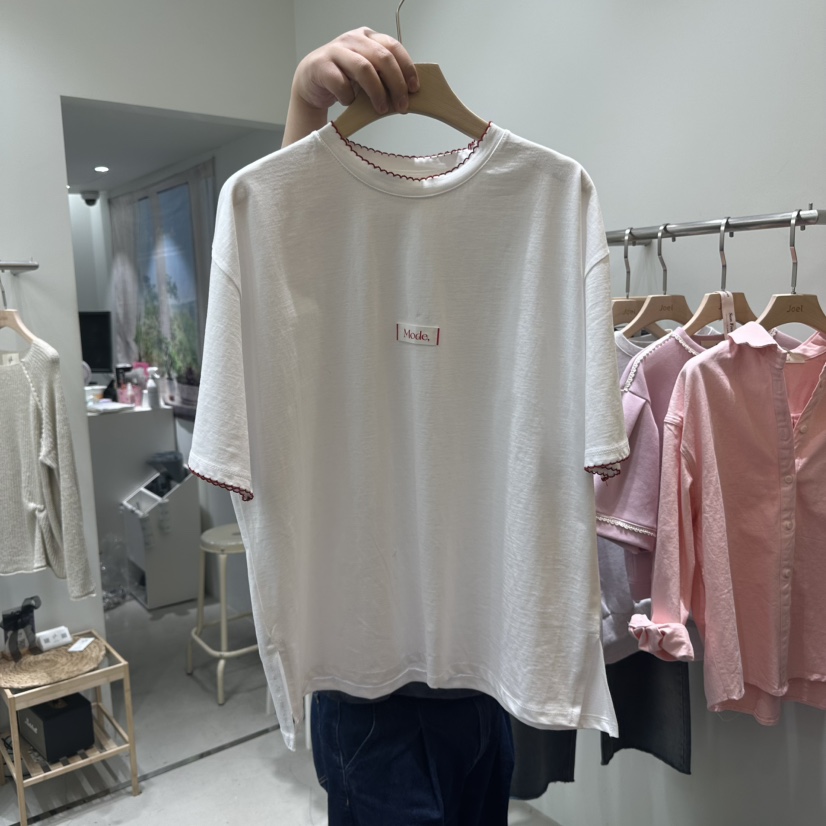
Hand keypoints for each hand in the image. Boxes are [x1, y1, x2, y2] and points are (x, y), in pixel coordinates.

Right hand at [283, 28, 418, 145]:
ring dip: (377, 92)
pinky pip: (341, 83)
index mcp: (368, 38)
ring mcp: (336, 51)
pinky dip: (349, 97)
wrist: (311, 81)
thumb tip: (409, 94)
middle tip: (402, 106)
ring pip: (364, 69)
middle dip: (396, 84)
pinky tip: (349, 102)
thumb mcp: (368, 73)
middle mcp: (353, 39)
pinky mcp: (321, 66)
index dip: (407, 68)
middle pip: (382, 58)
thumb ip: (385, 76)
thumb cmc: (344, 77)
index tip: (414, 88)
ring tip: (381, 110)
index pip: (393, 47)